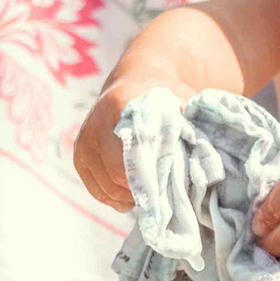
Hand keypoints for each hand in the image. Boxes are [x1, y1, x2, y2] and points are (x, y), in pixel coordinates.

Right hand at [74, 78, 191, 210]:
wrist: (136, 82)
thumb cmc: (164, 98)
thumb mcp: (181, 105)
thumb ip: (188, 128)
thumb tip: (200, 157)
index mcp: (119, 108)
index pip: (129, 161)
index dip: (149, 181)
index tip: (166, 189)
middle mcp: (94, 125)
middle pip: (115, 179)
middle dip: (141, 192)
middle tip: (161, 197)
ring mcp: (84, 141)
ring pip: (105, 188)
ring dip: (128, 198)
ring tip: (149, 195)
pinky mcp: (79, 155)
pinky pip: (95, 189)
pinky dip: (114, 198)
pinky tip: (132, 197)